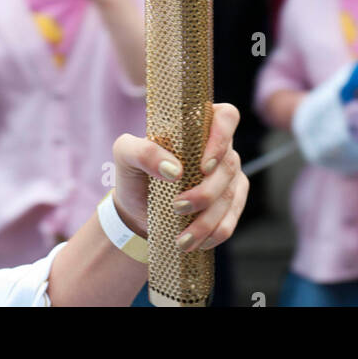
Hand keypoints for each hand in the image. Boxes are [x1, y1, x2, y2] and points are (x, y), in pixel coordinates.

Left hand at [112, 103, 247, 247]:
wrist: (136, 211)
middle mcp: (217, 146)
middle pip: (228, 163)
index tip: (203, 165)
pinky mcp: (231, 200)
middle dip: (205, 192)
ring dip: (207, 220)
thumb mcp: (125, 154)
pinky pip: (232, 217)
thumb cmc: (133, 174)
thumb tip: (175, 170)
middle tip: (178, 207)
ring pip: (230, 194)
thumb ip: (144, 151)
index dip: (221, 138)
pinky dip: (216, 232)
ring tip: (183, 238)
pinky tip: (197, 242)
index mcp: (195, 125)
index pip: (226, 117)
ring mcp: (227, 174)